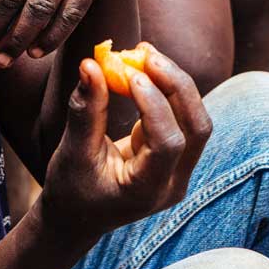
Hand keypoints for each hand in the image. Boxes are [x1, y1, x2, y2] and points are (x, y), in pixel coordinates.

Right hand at [35, 45, 212, 240]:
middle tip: (144, 54)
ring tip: (144, 53)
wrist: (78, 214)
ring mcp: (181, 169)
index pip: (168, 144)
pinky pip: (184, 115)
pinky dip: (167, 88)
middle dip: (175, 85)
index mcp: (148, 191)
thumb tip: (91, 64)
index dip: (155, 105)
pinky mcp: (178, 152)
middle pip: (196, 127)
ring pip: (196, 118)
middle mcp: (174, 183)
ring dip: (174, 82)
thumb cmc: (71, 188)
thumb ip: (86, 111)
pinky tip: (145, 66)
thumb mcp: (73, 152)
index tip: (130, 74)